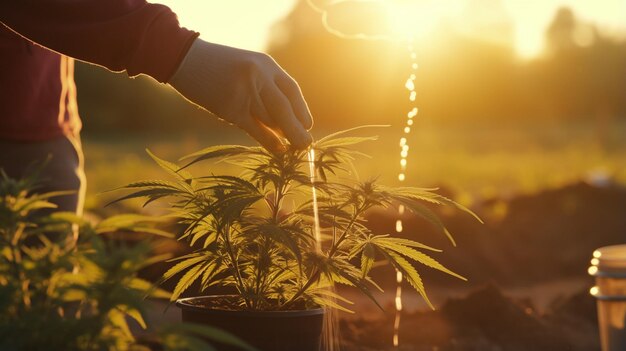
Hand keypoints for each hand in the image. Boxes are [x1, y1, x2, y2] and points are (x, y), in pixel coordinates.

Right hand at [169, 38, 312, 151]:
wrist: (183, 58)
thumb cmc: (216, 65)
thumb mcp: (247, 66)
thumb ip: (265, 87)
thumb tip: (285, 120)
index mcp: (265, 64)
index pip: (291, 90)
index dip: (302, 110)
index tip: (307, 125)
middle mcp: (258, 76)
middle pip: (284, 108)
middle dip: (298, 128)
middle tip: (307, 144)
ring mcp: (244, 91)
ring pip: (270, 119)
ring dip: (283, 135)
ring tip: (294, 147)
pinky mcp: (230, 107)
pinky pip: (255, 129)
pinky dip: (269, 141)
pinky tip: (279, 150)